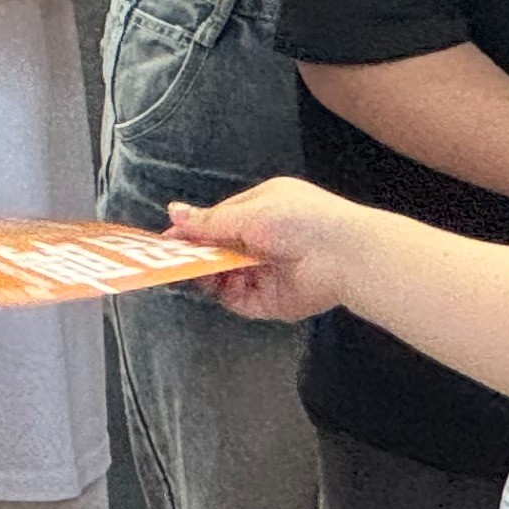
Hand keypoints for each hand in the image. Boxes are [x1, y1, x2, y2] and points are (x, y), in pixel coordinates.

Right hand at [169, 176, 376, 324]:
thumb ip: (210, 221)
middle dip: (198, 256)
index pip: (219, 220)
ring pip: (225, 277)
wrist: (342, 255)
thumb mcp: (250, 214)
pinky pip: (239, 300)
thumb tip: (174, 213)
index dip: (193, 231)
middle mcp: (263, 239)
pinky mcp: (271, 299)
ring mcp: (266, 271)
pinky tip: (220, 287)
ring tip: (195, 273)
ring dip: (209, 276)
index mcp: (263, 208)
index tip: (166, 240)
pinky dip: (227, 295)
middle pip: (219, 251)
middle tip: (174, 261)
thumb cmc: (301, 221)